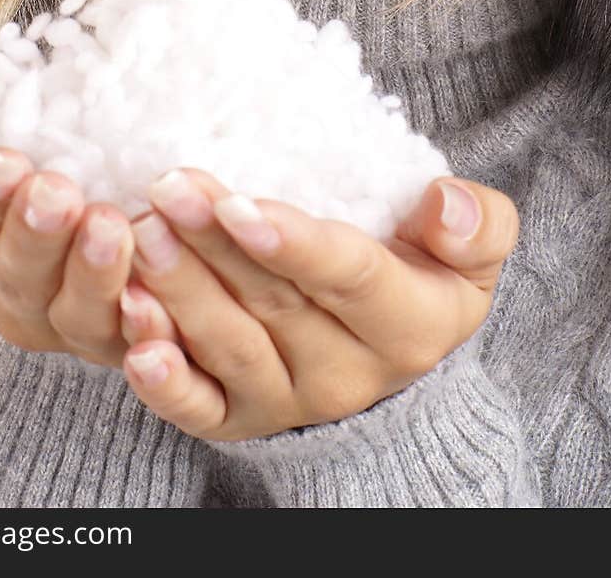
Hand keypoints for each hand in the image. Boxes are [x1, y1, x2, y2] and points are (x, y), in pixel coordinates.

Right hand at [0, 131, 180, 367]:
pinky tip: (157, 291)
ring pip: (80, 315)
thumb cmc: (54, 160)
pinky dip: (151, 323)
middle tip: (56, 192)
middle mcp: (19, 307)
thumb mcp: (0, 150)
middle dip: (35, 236)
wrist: (132, 184)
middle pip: (19, 280)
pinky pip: (146, 344)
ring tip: (110, 224)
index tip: (0, 161)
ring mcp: (81, 331)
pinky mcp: (142, 342)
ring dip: (93, 273)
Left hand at [117, 168, 518, 441]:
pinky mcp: (238, 421)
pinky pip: (198, 407)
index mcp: (408, 325)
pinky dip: (163, 380)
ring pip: (228, 347)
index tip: (238, 202)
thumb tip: (447, 205)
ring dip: (179, 294)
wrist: (393, 352)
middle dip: (214, 246)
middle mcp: (347, 374)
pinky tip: (133, 342)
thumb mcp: (472, 250)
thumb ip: (477, 224)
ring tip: (142, 238)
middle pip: (273, 304)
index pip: (347, 278)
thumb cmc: (425, 271)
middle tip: (166, 190)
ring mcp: (287, 401)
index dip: (293, 243)